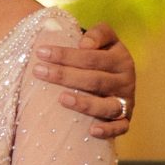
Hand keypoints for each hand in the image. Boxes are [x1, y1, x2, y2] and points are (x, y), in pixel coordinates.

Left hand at [34, 24, 135, 139]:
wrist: (118, 78)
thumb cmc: (101, 57)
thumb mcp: (104, 40)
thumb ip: (97, 34)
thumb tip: (84, 44)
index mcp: (120, 59)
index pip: (91, 57)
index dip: (66, 54)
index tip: (41, 53)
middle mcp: (125, 81)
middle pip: (95, 80)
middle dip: (65, 75)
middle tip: (39, 71)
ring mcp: (126, 103)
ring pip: (107, 106)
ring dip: (84, 104)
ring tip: (61, 99)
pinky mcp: (125, 121)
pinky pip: (120, 128)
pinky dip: (108, 130)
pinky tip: (92, 130)